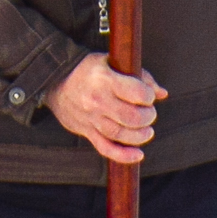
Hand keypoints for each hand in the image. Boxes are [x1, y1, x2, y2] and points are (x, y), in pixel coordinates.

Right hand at [48, 53, 163, 155]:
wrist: (55, 81)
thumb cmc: (89, 70)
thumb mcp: (113, 62)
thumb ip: (140, 76)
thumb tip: (161, 93)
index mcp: (106, 79)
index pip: (137, 93)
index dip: (149, 96)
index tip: (149, 96)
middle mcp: (97, 100)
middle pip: (131, 117)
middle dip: (147, 117)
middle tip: (149, 114)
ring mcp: (91, 118)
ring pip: (120, 134)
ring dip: (140, 136)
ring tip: (147, 131)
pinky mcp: (86, 131)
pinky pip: (105, 148)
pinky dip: (123, 155)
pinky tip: (138, 155)